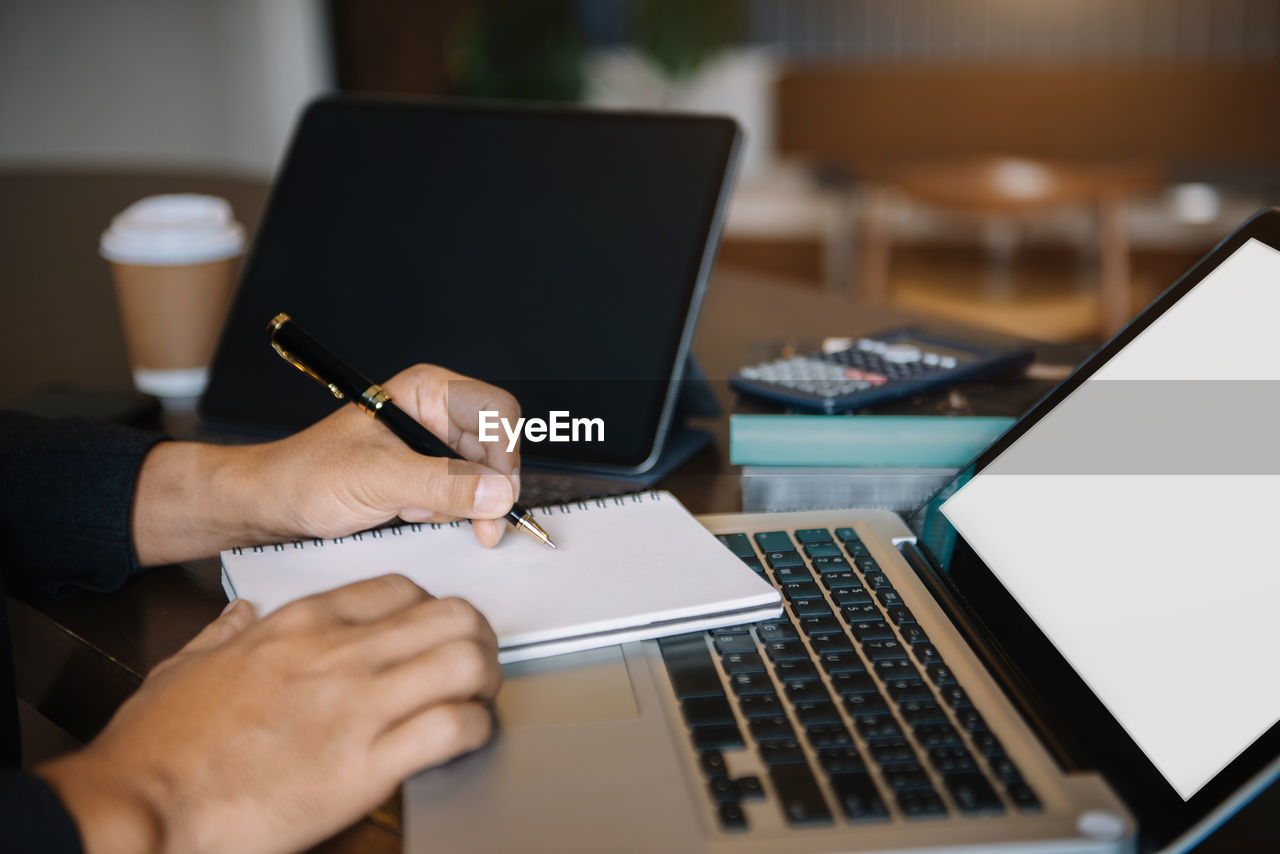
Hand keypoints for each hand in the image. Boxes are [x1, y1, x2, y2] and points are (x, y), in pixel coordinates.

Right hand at [38, 575, 502, 853]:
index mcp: (298, 626)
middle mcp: (337, 654)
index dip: (430, 607)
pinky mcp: (366, 766)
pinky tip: (468, 738)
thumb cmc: (156, 746)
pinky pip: (453, 728)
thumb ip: (222, 633)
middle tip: (476, 662)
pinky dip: (475, 730)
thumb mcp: (185, 666)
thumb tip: (240, 616)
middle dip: (476, 637)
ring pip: (464, 660)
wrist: (139, 807)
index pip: (398, 588)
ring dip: (486, 678)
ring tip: (480, 697)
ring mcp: (356, 706)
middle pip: (449, 615)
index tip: (433, 630)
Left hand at [262, 364, 522, 546]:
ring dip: (461, 504)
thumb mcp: (380, 478)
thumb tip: (498, 493)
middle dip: (485, 489)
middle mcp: (437, 415)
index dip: (504, 452)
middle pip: (497, 448)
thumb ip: (443, 484)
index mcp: (428, 392)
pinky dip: (448, 513)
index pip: (496, 412)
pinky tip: (411, 513)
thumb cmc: (310, 474)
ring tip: (416, 509)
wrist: (277, 503)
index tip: (499, 492)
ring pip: (485, 477)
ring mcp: (434, 446)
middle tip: (480, 524)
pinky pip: (464, 496)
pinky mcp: (430, 476)